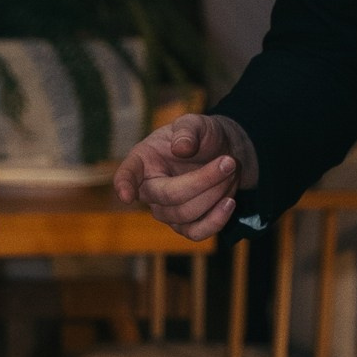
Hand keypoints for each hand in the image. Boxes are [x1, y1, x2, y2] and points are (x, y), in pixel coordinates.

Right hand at [112, 113, 256, 240]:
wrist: (223, 154)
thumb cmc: (202, 137)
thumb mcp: (196, 123)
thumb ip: (187, 130)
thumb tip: (181, 148)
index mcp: (142, 161)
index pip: (127, 174)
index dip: (124, 185)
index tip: (127, 195)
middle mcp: (149, 190)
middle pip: (168, 196)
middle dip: (202, 181)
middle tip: (229, 162)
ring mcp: (165, 211)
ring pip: (186, 214)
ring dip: (215, 193)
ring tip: (231, 171)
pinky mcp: (184, 226)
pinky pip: (196, 233)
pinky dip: (216, 220)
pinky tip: (230, 203)